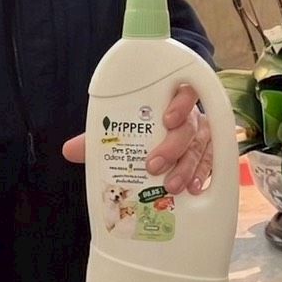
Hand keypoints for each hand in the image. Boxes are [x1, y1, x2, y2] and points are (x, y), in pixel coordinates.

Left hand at [62, 84, 212, 195]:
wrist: (164, 148)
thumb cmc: (144, 133)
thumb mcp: (125, 132)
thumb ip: (101, 138)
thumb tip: (69, 150)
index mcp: (172, 102)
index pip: (184, 92)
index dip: (180, 104)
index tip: (167, 119)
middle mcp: (192, 117)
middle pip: (190, 126)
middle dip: (173, 146)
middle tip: (154, 164)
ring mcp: (203, 137)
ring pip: (201, 148)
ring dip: (187, 167)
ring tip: (171, 185)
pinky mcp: (210, 156)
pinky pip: (212, 164)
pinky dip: (202, 176)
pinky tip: (193, 189)